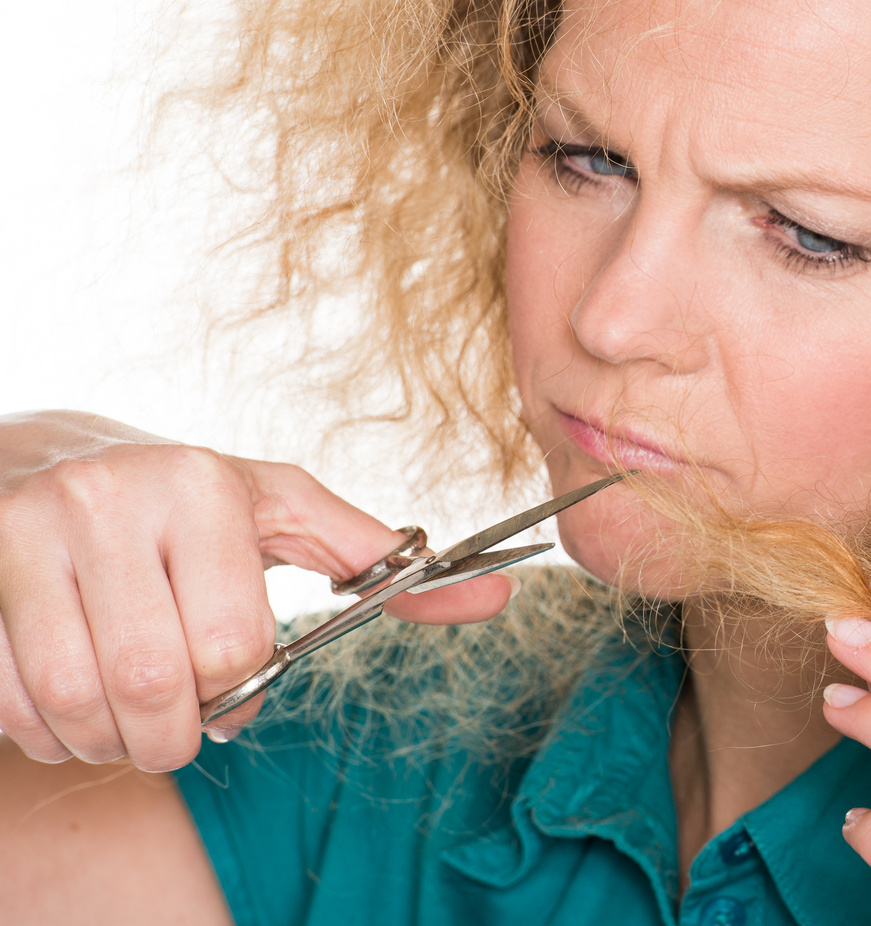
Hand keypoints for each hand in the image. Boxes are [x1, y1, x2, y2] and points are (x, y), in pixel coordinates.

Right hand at [0, 411, 512, 770]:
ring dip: (108, 741)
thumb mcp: (285, 514)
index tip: (237, 690)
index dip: (241, 695)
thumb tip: (497, 597)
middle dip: (173, 732)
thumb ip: (381, 563)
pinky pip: (14, 703)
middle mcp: (116, 498)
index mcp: (206, 486)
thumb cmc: (188, 499)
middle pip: (155, 685)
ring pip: (78, 703)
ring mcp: (34, 531)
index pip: (235, 647)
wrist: (49, 454)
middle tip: (179, 722)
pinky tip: (69, 701)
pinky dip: (46, 731)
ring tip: (127, 717)